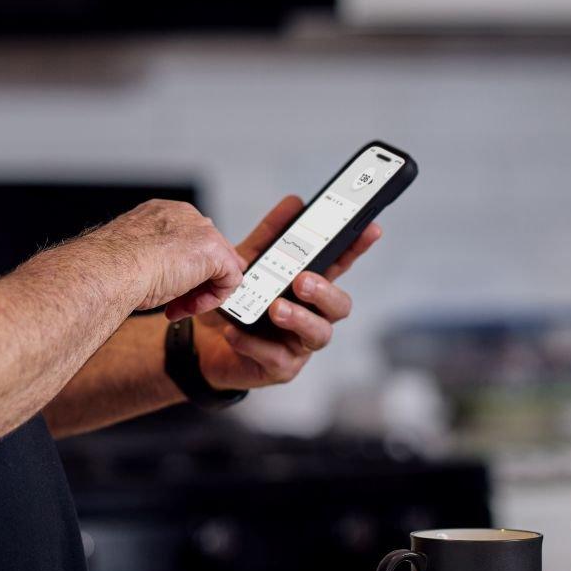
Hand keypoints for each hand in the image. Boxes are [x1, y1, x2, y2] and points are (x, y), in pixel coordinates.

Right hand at [86, 198, 246, 321]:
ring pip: (220, 268)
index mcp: (163, 214)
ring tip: (177, 307)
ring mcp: (202, 231)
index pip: (189, 242)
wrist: (112, 268)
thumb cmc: (113, 266)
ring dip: (200, 294)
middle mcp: (185, 217)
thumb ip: (157, 261)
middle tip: (175, 303)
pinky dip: (211, 299)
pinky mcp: (215, 250)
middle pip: (208, 254)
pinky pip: (229, 280)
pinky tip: (188, 306)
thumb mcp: (136, 260)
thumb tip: (168, 278)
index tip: (169, 289)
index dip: (182, 271)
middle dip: (195, 283)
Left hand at [194, 195, 381, 391]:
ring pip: (318, 335)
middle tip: (302, 280)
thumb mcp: (247, 263)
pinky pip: (276, 358)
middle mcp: (312, 316)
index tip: (370, 228)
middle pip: (339, 306)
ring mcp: (299, 344)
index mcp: (309, 287)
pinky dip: (254, 343)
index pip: (340, 266)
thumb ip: (270, 237)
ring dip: (299, 319)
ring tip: (275, 308)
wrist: (200, 342)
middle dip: (325, 292)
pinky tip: (235, 333)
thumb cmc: (234, 302)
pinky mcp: (280, 368)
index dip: (357, 249)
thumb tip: (294, 203)